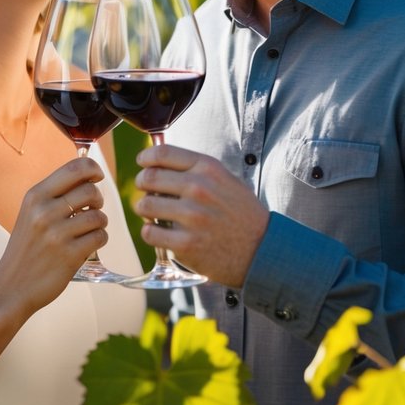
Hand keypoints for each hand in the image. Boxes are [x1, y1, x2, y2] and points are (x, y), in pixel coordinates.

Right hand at [0, 158, 107, 313]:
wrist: (10, 287)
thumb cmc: (26, 249)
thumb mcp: (30, 213)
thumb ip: (55, 195)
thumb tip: (89, 177)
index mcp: (35, 196)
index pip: (74, 168)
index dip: (93, 168)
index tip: (97, 176)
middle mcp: (44, 212)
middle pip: (90, 190)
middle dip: (98, 199)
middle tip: (92, 209)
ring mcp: (57, 234)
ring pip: (98, 216)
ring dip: (100, 222)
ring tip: (90, 229)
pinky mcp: (69, 256)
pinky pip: (100, 237)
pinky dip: (99, 239)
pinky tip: (88, 244)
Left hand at [134, 145, 268, 287]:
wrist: (262, 250)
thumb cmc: (242, 214)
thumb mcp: (226, 180)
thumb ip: (197, 170)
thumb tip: (161, 162)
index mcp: (208, 169)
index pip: (162, 154)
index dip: (146, 158)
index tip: (142, 163)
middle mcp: (199, 188)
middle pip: (149, 178)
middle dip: (142, 183)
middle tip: (146, 190)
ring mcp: (192, 217)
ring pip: (145, 205)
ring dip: (145, 209)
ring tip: (154, 213)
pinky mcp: (185, 244)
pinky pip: (149, 232)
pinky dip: (150, 232)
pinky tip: (160, 232)